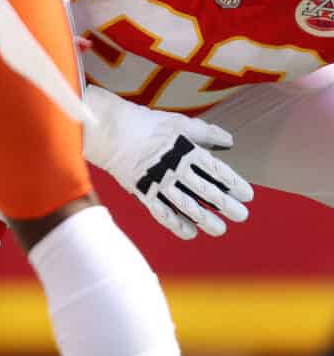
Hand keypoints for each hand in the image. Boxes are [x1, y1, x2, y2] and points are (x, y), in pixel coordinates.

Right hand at [80, 86, 252, 240]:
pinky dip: (176, 224)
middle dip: (226, 206)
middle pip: (206, 191)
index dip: (234, 184)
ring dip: (205, 220)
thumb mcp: (178, 122)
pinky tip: (190, 233)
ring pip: (187, 206)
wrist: (108, 131)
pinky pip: (161, 213)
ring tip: (220, 229)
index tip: (247, 195)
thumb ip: (205, 133)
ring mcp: (158, 182)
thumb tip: (228, 141)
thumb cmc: (146, 124)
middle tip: (241, 216)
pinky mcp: (143, 191)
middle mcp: (175, 168)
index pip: (217, 171)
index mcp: (186, 150)